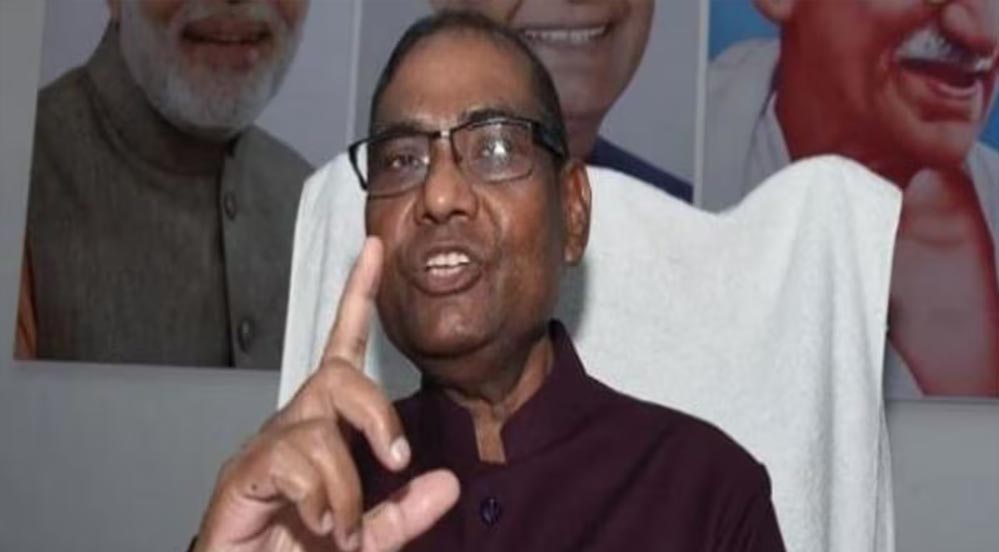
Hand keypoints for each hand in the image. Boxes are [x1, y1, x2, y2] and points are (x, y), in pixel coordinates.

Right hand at [194, 237, 459, 550]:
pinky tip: (319, 523)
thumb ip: (405, 511)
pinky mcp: (242, 475)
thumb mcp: (369, 536)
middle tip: (397, 460)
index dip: (358, 298)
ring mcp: (265, 449)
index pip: (343, 349)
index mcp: (325, 429)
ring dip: (347, 487)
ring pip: (321, 431)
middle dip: (377, 414)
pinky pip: (292, 461)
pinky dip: (320, 497)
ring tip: (342, 529)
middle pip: (339, 377)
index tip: (374, 250)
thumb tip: (449, 484)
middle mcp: (294, 426)